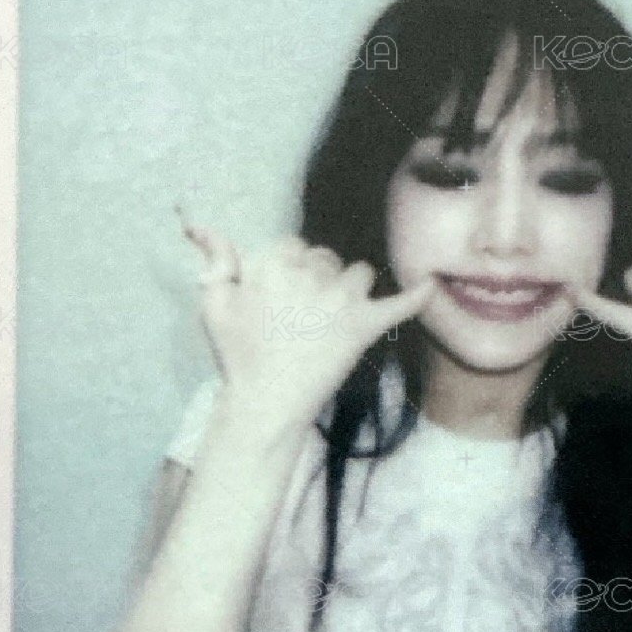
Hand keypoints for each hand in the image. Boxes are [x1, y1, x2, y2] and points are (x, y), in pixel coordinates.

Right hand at [178, 207, 434, 428]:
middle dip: (317, 277)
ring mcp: (341, 300)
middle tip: (303, 313)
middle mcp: (310, 275)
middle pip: (325, 257)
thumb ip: (215, 261)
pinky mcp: (364, 327)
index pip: (291, 245)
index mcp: (272, 264)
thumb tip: (200, 227)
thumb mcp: (214, 304)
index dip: (287, 268)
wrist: (265, 404)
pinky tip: (430, 284)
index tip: (281, 295)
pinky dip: (417, 295)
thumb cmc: (237, 355)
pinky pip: (400, 304)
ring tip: (335, 315)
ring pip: (359, 272)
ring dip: (350, 287)